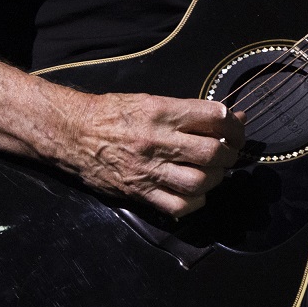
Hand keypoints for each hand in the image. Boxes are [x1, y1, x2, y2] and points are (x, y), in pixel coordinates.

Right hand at [57, 92, 243, 216]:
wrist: (71, 132)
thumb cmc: (112, 113)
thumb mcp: (150, 100)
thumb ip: (189, 111)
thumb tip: (228, 118)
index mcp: (162, 112)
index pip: (214, 117)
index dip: (234, 125)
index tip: (236, 130)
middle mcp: (157, 140)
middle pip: (212, 152)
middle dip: (230, 154)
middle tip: (229, 153)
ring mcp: (148, 169)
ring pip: (199, 181)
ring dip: (215, 178)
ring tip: (214, 172)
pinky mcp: (138, 192)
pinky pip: (177, 205)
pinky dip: (195, 202)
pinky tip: (196, 193)